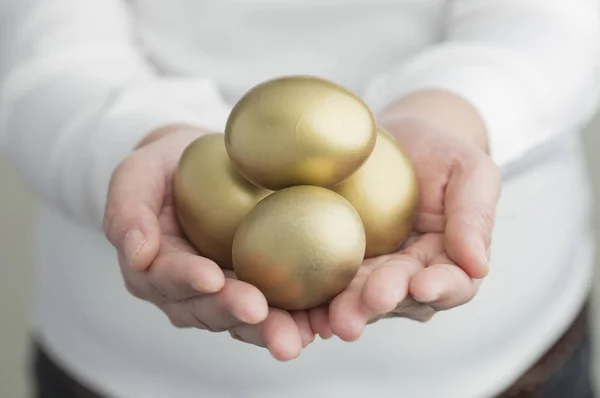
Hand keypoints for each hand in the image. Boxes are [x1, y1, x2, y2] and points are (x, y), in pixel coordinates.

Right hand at [103, 125, 314, 359]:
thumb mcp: (135, 175)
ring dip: (268, 328)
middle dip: (233, 314)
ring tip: (296, 335)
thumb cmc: (162, 168)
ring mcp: (224, 291)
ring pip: (242, 318)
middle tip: (260, 313)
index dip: (187, 280)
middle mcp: (188, 290)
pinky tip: (318, 319)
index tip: (211, 278)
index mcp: (154, 267)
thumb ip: (127, 211)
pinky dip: (294, 315)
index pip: (167, 278)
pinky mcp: (256, 284)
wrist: (196, 167)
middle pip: (208, 309)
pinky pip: (274, 305)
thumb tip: (136, 253)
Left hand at [311, 91, 501, 340]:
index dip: (440, 287)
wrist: (393, 141)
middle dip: (384, 302)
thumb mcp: (469, 170)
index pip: (452, 282)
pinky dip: (316, 301)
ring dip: (349, 309)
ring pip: (361, 299)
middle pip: (401, 298)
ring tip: (335, 316)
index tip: (422, 285)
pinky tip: (304, 308)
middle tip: (369, 302)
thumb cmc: (439, 153)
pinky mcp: (336, 264)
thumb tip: (478, 265)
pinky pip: (327, 285)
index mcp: (448, 258)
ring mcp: (371, 274)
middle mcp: (410, 275)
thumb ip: (475, 215)